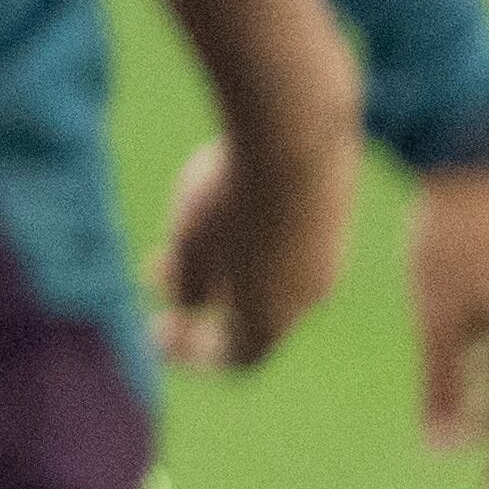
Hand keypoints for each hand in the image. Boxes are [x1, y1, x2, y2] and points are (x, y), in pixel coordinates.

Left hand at [154, 128, 355, 371]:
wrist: (298, 128)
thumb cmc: (232, 191)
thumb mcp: (192, 243)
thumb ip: (188, 284)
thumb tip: (189, 305)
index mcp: (273, 315)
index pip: (238, 360)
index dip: (194, 355)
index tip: (157, 330)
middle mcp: (310, 294)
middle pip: (252, 318)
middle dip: (200, 302)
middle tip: (154, 273)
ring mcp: (328, 255)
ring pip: (271, 279)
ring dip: (222, 269)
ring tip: (177, 237)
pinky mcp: (334, 217)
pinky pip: (288, 246)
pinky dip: (251, 242)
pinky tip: (221, 206)